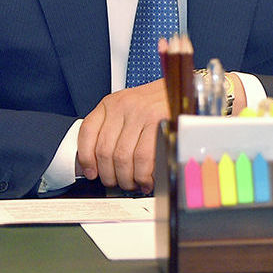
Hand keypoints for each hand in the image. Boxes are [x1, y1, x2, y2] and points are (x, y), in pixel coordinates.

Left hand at [77, 78, 170, 192]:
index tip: (92, 172)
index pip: (87, 132)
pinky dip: (143, 174)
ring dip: (127, 178)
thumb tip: (99, 163)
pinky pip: (143, 156)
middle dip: (110, 175)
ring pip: (123, 157)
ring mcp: (142, 113)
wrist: (187, 88)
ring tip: (133, 183)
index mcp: (112, 102)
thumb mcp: (131, 108)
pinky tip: (146, 179)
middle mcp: (124, 105)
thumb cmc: (161, 102)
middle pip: (105, 150)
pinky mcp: (159, 121)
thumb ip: (114, 130)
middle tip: (118, 183)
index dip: (86, 158)